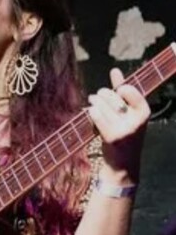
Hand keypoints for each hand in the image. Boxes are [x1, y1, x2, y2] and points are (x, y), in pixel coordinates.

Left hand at [88, 68, 150, 184]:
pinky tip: (90, 113)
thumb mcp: (129, 113)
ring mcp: (124, 129)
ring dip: (94, 102)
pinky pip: (96, 116)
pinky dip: (91, 112)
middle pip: (112, 97)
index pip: (129, 90)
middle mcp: (136, 121)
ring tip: (92, 103)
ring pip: (102, 105)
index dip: (120, 88)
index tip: (116, 91)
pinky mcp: (112, 137)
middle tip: (96, 96)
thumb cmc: (124, 133)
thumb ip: (123, 92)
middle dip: (102, 94)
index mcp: (144, 112)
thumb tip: (115, 70)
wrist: (123, 164)